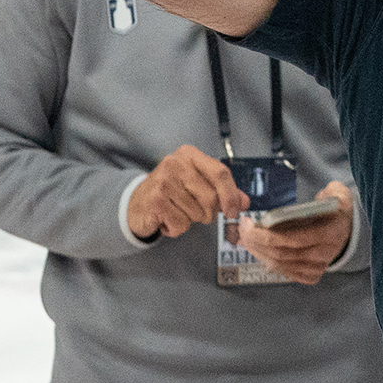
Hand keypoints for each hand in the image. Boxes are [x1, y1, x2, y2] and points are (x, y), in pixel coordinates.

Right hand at [124, 143, 243, 241]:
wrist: (137, 204)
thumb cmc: (172, 193)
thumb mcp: (197, 185)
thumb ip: (223, 192)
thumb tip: (245, 202)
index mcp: (189, 154)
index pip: (220, 173)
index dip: (231, 195)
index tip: (234, 212)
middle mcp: (175, 162)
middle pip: (211, 197)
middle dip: (207, 212)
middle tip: (192, 211)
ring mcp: (163, 180)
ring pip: (197, 213)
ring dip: (189, 220)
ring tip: (175, 211)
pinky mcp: (155, 200)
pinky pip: (181, 223)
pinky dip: (176, 228)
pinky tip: (165, 219)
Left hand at [238, 181, 352, 281]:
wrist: (348, 228)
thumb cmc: (336, 208)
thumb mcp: (338, 193)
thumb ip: (330, 192)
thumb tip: (318, 198)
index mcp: (331, 233)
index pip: (292, 239)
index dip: (265, 234)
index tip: (248, 223)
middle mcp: (325, 254)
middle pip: (281, 253)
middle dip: (255, 242)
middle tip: (242, 229)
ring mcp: (318, 267)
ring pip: (279, 264)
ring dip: (257, 252)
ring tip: (244, 238)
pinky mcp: (312, 275)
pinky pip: (284, 271)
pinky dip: (266, 261)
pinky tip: (256, 249)